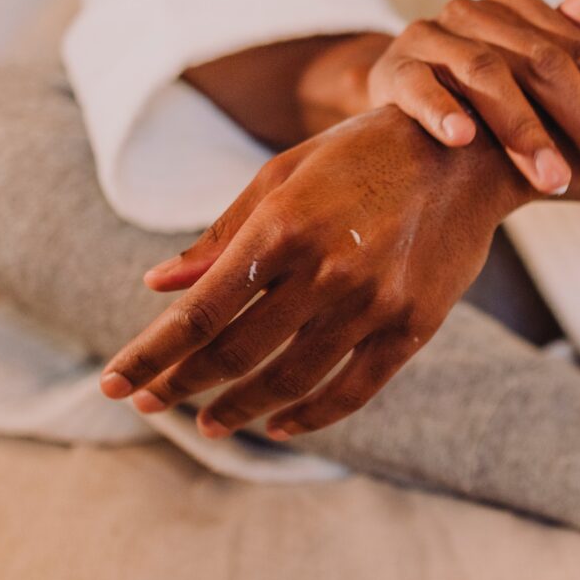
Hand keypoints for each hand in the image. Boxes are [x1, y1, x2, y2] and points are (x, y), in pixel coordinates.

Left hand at [98, 106, 524, 439]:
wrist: (465, 154)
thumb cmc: (358, 158)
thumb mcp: (282, 177)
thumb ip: (220, 234)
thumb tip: (156, 284)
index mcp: (282, 226)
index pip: (200, 311)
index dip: (152, 354)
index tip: (114, 385)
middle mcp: (325, 269)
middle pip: (236, 352)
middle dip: (182, 385)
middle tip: (149, 406)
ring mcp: (373, 303)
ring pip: (289, 380)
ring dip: (238, 409)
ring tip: (208, 423)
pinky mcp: (413, 326)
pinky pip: (352, 391)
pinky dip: (308, 416)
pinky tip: (278, 424)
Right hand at [365, 0, 579, 195]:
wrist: (396, 89)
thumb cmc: (478, 88)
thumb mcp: (527, 69)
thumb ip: (572, 43)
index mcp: (518, 8)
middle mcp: (476, 14)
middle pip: (545, 64)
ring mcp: (431, 38)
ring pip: (486, 75)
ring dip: (523, 129)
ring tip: (556, 180)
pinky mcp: (393, 69)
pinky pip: (417, 86)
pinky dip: (440, 110)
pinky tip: (463, 140)